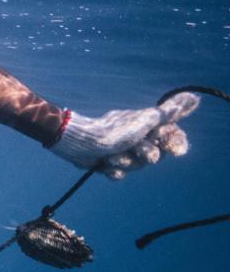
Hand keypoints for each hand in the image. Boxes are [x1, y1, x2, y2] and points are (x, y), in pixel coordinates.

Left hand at [50, 92, 198, 178]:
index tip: (176, 149)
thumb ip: (169, 112)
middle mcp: (136, 137)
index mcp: (146, 125)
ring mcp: (122, 150)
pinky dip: (113, 171)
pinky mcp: (108, 162)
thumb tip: (193, 97)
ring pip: (136, 166)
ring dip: (126, 162)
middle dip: (145, 154)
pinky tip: (106, 165)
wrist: (79, 143)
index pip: (171, 136)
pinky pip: (119, 174)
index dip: (175, 143)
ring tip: (113, 156)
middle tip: (135, 148)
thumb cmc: (112, 130)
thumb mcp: (145, 121)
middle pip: (155, 155)